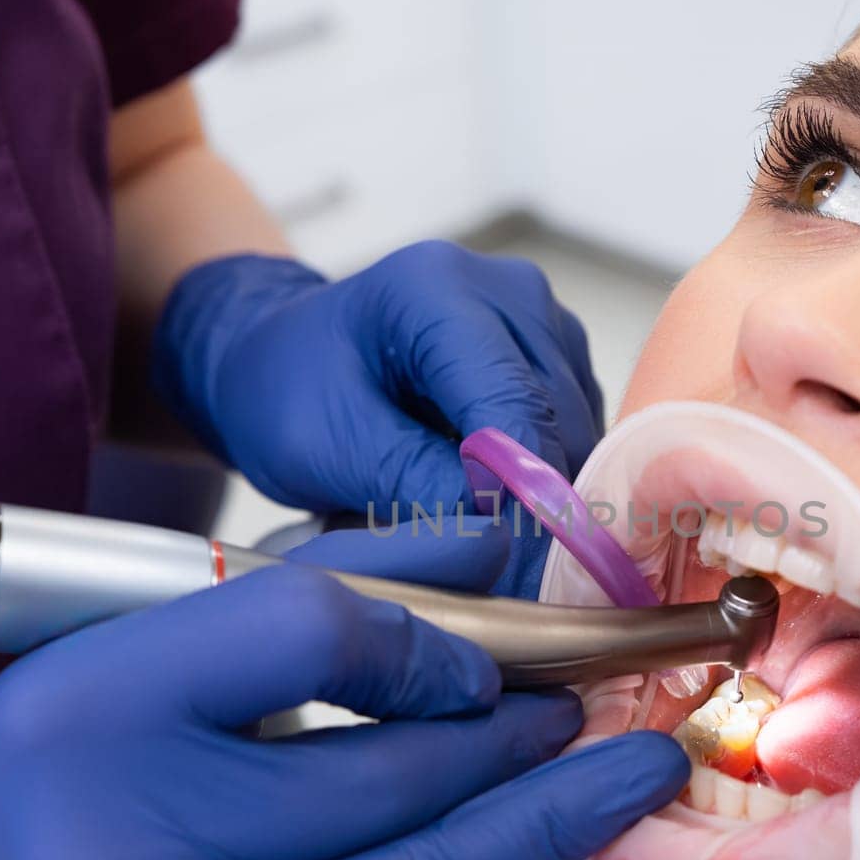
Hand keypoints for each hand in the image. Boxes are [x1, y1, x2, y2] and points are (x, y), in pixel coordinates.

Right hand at [0, 521, 685, 859]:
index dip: (430, 634)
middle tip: (598, 708)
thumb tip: (481, 542)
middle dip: (518, 734)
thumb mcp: (128, 655)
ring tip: (628, 778)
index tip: (489, 657)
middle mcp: (129, 837)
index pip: (313, 631)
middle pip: (388, 767)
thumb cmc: (33, 782)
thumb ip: (302, 593)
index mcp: (99, 703)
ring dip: (540, 825)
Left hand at [152, 242, 604, 517]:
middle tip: (498, 569)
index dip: (522, 491)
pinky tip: (495, 500)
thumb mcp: (324, 449)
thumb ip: (411, 482)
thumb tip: (503, 528)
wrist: (279, 359)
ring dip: (544, 493)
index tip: (510, 558)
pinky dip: (546, 476)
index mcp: (438, 289)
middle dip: (537, 502)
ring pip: (581, 430)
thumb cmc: (286, 393)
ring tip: (484, 532)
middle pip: (559, 417)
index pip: (514, 402)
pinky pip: (578, 430)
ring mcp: (540, 317)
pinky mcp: (557, 351)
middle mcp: (507, 290)